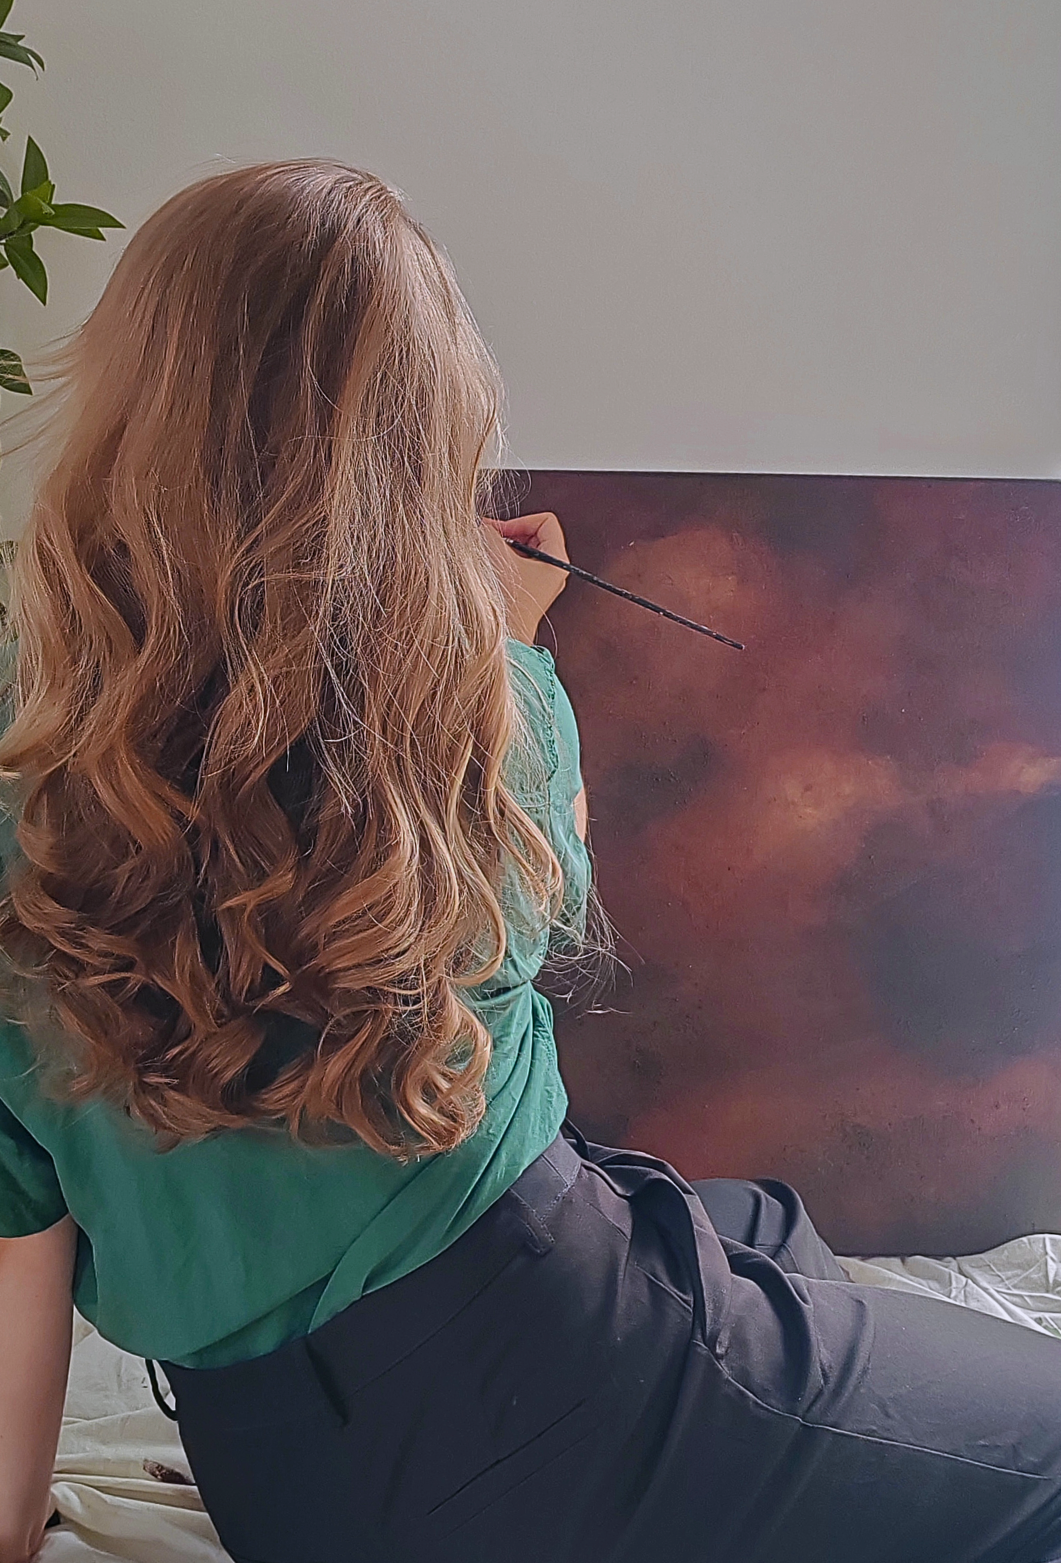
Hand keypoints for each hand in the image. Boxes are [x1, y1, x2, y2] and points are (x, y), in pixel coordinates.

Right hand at [480, 512, 568, 645]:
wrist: (504, 639)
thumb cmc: (507, 601)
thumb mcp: (496, 554)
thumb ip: (490, 531)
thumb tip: (484, 526)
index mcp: (558, 560)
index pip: (544, 521)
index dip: (519, 521)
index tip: (498, 531)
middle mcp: (553, 572)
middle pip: (533, 535)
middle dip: (507, 535)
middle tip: (486, 540)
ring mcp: (541, 584)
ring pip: (521, 553)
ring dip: (500, 551)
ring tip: (485, 558)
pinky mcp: (527, 594)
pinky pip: (515, 569)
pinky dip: (500, 565)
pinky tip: (487, 573)